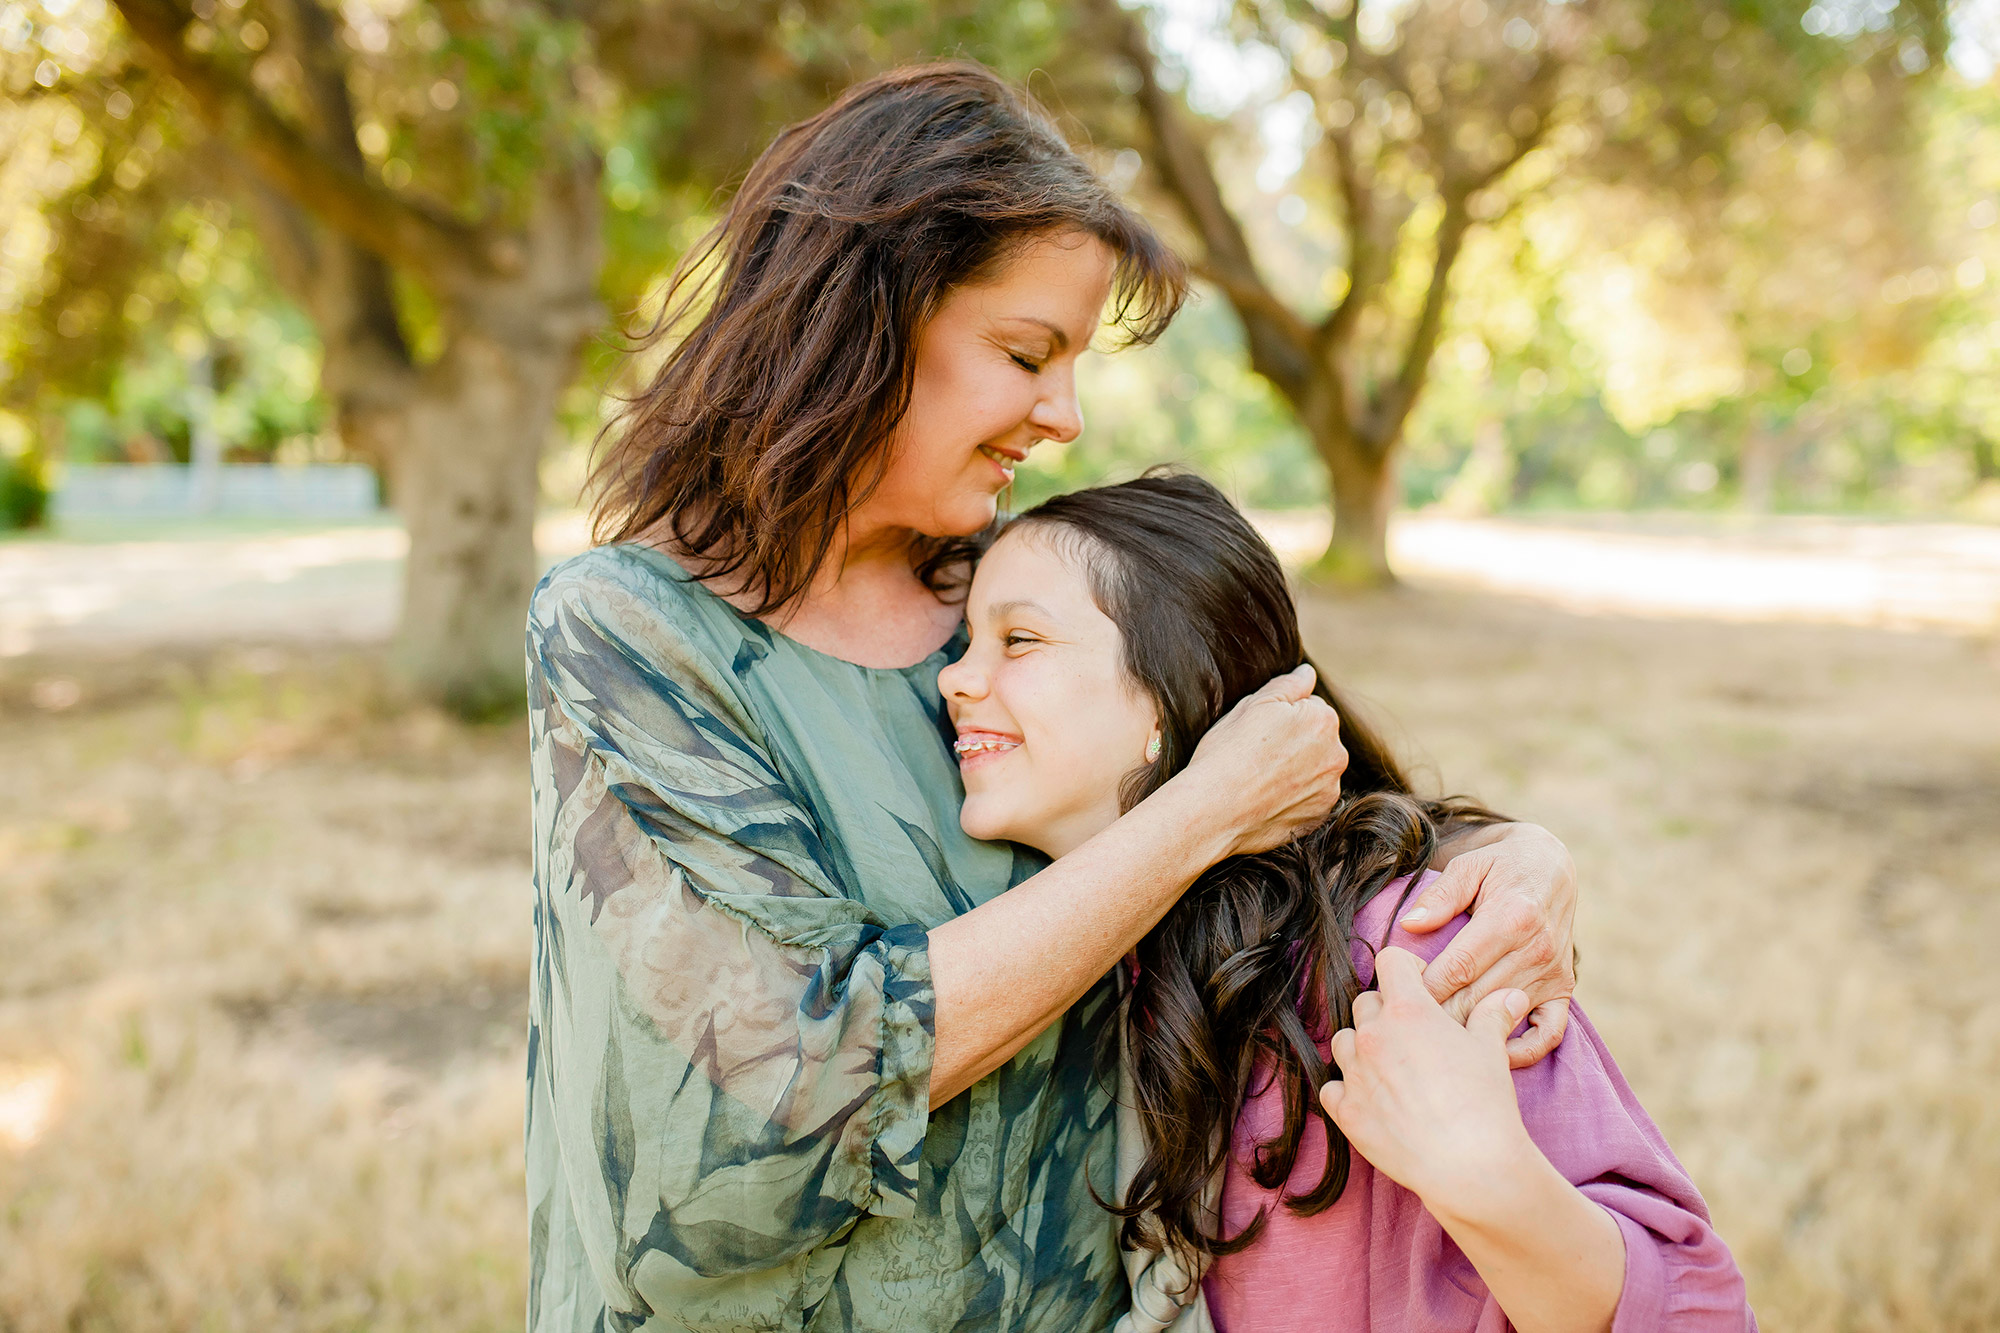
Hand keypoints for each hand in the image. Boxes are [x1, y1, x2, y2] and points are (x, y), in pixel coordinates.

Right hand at [1170, 664, 1346, 858]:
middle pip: (1317, 739)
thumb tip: (1308, 673)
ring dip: (1297, 771)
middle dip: (1295, 742)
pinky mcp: (1319, 816)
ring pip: (1315, 770)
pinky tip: (1267, 799)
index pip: (1310, 707)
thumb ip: (1288, 685)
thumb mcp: (1253, 705)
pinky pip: (1310, 799)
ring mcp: (1330, 789)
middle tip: (1257, 755)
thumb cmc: (1227, 753)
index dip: (1281, 717)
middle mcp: (1336, 755)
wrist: (1214, 811)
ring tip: (1260, 779)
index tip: (1258, 732)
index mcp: (1323, 719)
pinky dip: (1295, 798)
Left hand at [1319, 947, 1534, 1217]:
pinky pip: (1332, 1086)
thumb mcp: (1492, 1051)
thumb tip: (1510, 996)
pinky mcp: (1345, 1110)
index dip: (1408, 970)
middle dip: (1387, 1012)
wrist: (1468, 1164)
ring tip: (1392, 1067)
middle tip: (1414, 1037)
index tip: (1423, 989)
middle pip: (1366, 1002)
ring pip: (1343, 1040)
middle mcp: (1373, 1035)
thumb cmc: (1483, 1103)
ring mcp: (1354, 1073)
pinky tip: (1374, 1099)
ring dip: (1363, 1047)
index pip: (1390, 961)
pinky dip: (1348, 1089)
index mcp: (1408, 1010)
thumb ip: (1492, 1015)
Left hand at [1400, 823, 1576, 1067]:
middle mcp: (1537, 948)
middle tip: (1403, 1032)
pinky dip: (1523, 1051)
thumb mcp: (1470, 866)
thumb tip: (1409, 924)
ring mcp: (1553, 972)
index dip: (1425, 988)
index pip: (1460, 966)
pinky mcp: (1563, 989)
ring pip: (1502, 1017)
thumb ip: (1440, 895)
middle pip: (1477, 997)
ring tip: (1430, 1046)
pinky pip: (1549, 1033)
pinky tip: (1488, 1054)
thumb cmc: (1501, 866)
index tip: (1394, 1001)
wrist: (1551, 868)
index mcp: (1512, 916)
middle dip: (1437, 1017)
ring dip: (1465, 1033)